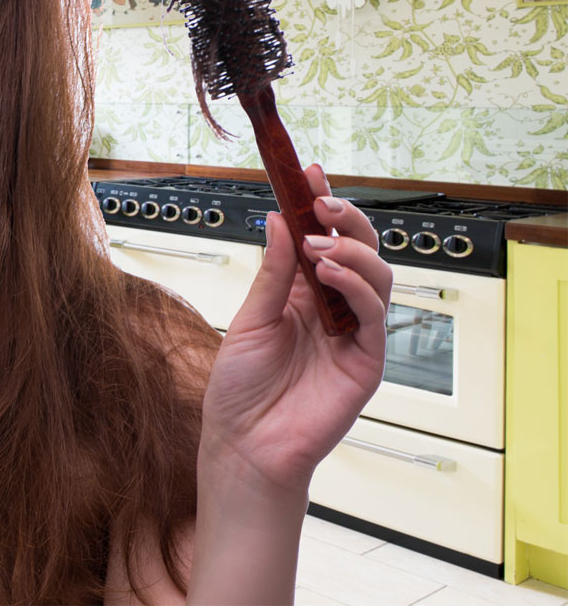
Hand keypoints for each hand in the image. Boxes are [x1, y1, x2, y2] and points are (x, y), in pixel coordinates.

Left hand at [198, 164, 391, 496]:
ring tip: (319, 245)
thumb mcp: (249, 318)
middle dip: (346, 219)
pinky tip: (332, 274)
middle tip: (322, 202)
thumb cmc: (239, 388)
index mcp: (302, 294)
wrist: (243, 443)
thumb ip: (272, 272)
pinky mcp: (366, 361)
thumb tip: (277, 218)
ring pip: (377, 276)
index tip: (311, 172)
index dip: (321, 205)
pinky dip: (357, 287)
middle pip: (359, 250)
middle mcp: (333, 309)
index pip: (322, 239)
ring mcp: (353, 334)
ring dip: (351, 251)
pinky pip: (374, 316)